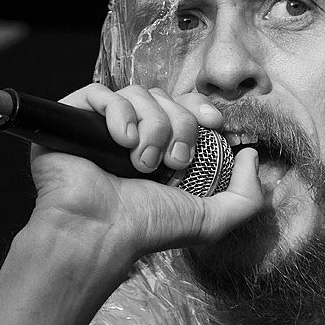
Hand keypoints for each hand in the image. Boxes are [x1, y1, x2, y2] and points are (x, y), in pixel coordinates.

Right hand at [27, 84, 262, 280]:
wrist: (100, 232)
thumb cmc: (148, 228)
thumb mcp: (211, 220)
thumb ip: (246, 196)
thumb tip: (251, 156)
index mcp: (162, 149)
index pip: (185, 107)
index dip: (201, 108)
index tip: (214, 125)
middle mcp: (134, 134)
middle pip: (167, 98)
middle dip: (180, 126)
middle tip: (173, 161)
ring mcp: (102, 126)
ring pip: (139, 94)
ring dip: (152, 126)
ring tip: (142, 163)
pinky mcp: (73, 119)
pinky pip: (101, 93)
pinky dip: (119, 113)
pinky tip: (122, 141)